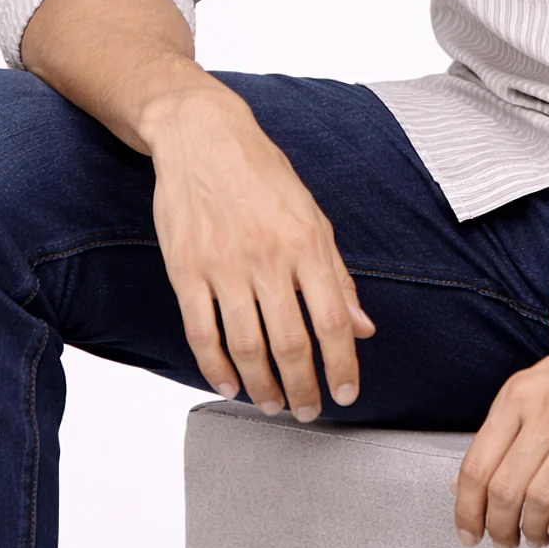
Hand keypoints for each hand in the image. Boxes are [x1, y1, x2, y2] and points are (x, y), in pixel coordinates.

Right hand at [145, 81, 375, 419]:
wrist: (203, 136)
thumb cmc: (263, 175)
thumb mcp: (313, 216)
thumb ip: (337, 274)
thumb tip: (363, 327)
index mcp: (306, 242)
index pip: (333, 319)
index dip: (343, 364)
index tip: (346, 393)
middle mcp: (267, 257)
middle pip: (290, 342)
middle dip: (303, 388)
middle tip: (309, 411)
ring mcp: (223, 265)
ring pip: (246, 346)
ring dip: (262, 387)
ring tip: (272, 405)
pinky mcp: (186, 270)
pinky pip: (202, 332)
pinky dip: (215, 367)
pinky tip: (229, 384)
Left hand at [451, 295, 548, 547]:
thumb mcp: (546, 377)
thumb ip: (511, 422)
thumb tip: (471, 473)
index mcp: (522, 392)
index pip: (478, 464)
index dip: (466, 509)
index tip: (468, 531)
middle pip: (505, 489)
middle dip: (499, 528)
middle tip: (503, 542)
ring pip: (541, 497)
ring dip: (533, 530)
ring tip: (535, 538)